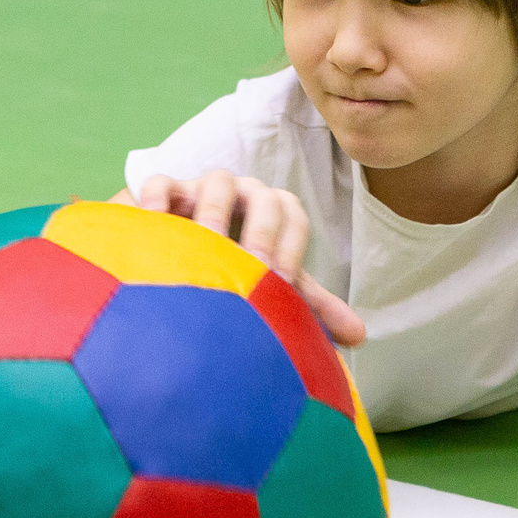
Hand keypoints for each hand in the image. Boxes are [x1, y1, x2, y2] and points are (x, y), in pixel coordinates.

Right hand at [117, 170, 365, 345]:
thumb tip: (359, 336)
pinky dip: (161, 199)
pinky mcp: (157, 195)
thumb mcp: (265, 289)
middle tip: (251, 267)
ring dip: (217, 212)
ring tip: (208, 247)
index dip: (291, 246)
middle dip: (262, 231)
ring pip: (218, 181)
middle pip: (263, 194)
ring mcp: (198, 190)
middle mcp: (241, 198)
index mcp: (270, 216)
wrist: (168, 261)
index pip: (293, 215)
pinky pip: (161, 183)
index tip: (280, 283)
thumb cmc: (226, 274)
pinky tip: (160, 226)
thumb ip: (306, 306)